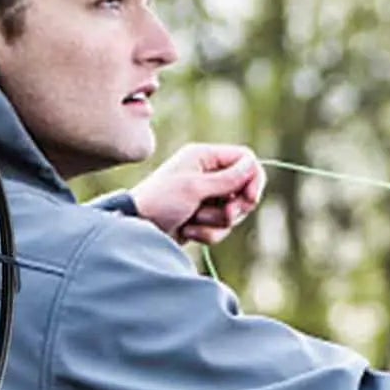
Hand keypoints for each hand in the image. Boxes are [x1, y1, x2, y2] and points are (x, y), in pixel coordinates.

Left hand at [130, 143, 266, 245]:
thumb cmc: (160, 201)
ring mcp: (207, 197)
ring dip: (217, 221)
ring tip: (194, 220)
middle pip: (245, 189)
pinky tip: (188, 231)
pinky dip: (208, 233)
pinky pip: (221, 228)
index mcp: (205, 157)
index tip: (249, 198)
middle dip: (236, 206)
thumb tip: (253, 163)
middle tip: (226, 214)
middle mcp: (208, 174)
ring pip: (234, 212)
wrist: (136, 228)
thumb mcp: (195, 187)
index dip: (253, 178)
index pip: (246, 159)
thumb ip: (228, 178)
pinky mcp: (203, 218)